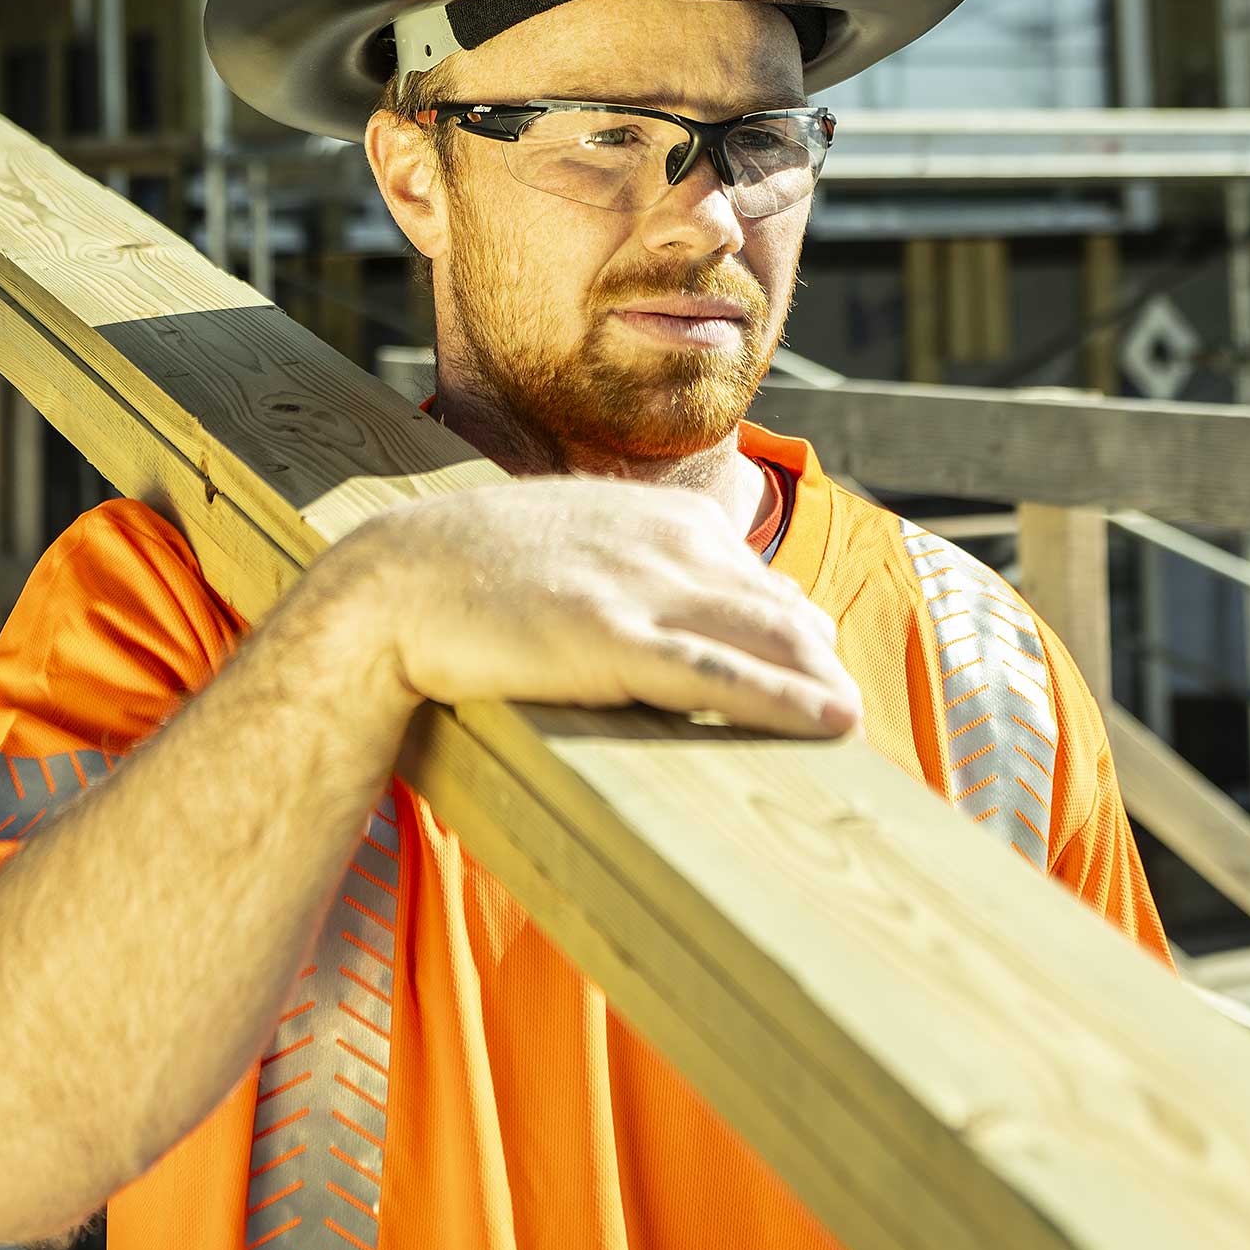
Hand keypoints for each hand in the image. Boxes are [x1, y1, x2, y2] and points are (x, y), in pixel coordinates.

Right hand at [330, 477, 862, 738]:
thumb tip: (670, 607)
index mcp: (665, 520)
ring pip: (772, 639)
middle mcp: (672, 545)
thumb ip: (629, 563)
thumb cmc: (474, 570)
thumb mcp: (569, 542)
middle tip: (841, 716)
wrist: (396, 579)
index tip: (811, 677)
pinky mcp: (616, 641)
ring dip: (823, 687)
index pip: (760, 581)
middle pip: (784, 611)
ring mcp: (645, 591)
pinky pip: (722, 674)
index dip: (792, 638)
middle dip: (819, 666)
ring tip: (853, 728)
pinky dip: (786, 701)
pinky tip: (833, 723)